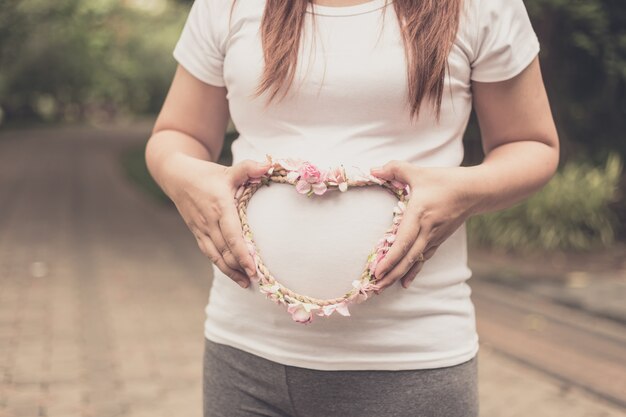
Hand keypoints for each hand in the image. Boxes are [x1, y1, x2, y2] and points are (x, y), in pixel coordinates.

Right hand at [163, 154, 270, 288]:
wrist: (176, 176)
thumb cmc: (206, 174)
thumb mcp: (227, 170)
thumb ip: (248, 168)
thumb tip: (269, 165)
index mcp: (219, 206)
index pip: (232, 235)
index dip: (242, 253)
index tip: (254, 267)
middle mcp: (209, 222)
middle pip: (225, 251)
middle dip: (240, 267)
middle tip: (258, 280)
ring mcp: (201, 229)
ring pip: (216, 256)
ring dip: (231, 271)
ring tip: (246, 283)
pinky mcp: (197, 233)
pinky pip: (210, 253)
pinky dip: (221, 266)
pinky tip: (234, 275)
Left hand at [369, 161, 475, 289]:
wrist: (475, 191)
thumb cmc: (446, 180)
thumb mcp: (419, 171)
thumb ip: (394, 169)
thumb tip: (373, 170)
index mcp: (420, 213)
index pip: (403, 240)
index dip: (390, 257)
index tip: (377, 270)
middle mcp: (427, 229)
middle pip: (407, 257)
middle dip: (390, 274)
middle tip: (374, 287)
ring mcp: (434, 237)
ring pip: (414, 261)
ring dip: (398, 275)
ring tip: (382, 288)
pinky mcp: (438, 240)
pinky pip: (423, 258)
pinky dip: (413, 271)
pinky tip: (404, 283)